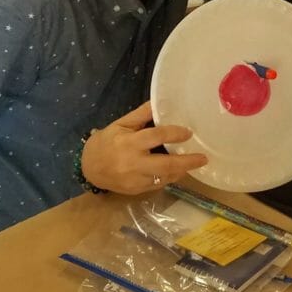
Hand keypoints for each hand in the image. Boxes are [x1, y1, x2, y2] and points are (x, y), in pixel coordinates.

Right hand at [80, 102, 207, 194]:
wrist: (88, 168)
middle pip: (165, 165)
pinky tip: (178, 171)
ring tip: (195, 163)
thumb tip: (159, 101)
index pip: (155, 137)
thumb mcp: (120, 124)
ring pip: (164, 177)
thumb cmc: (105, 142)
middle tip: (203, 158)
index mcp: (129, 143)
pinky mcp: (136, 190)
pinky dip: (170, 178)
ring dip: (181, 171)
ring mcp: (135, 179)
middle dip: (186, 162)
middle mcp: (133, 163)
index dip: (174, 134)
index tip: (188, 133)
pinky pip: (158, 185)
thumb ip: (140, 114)